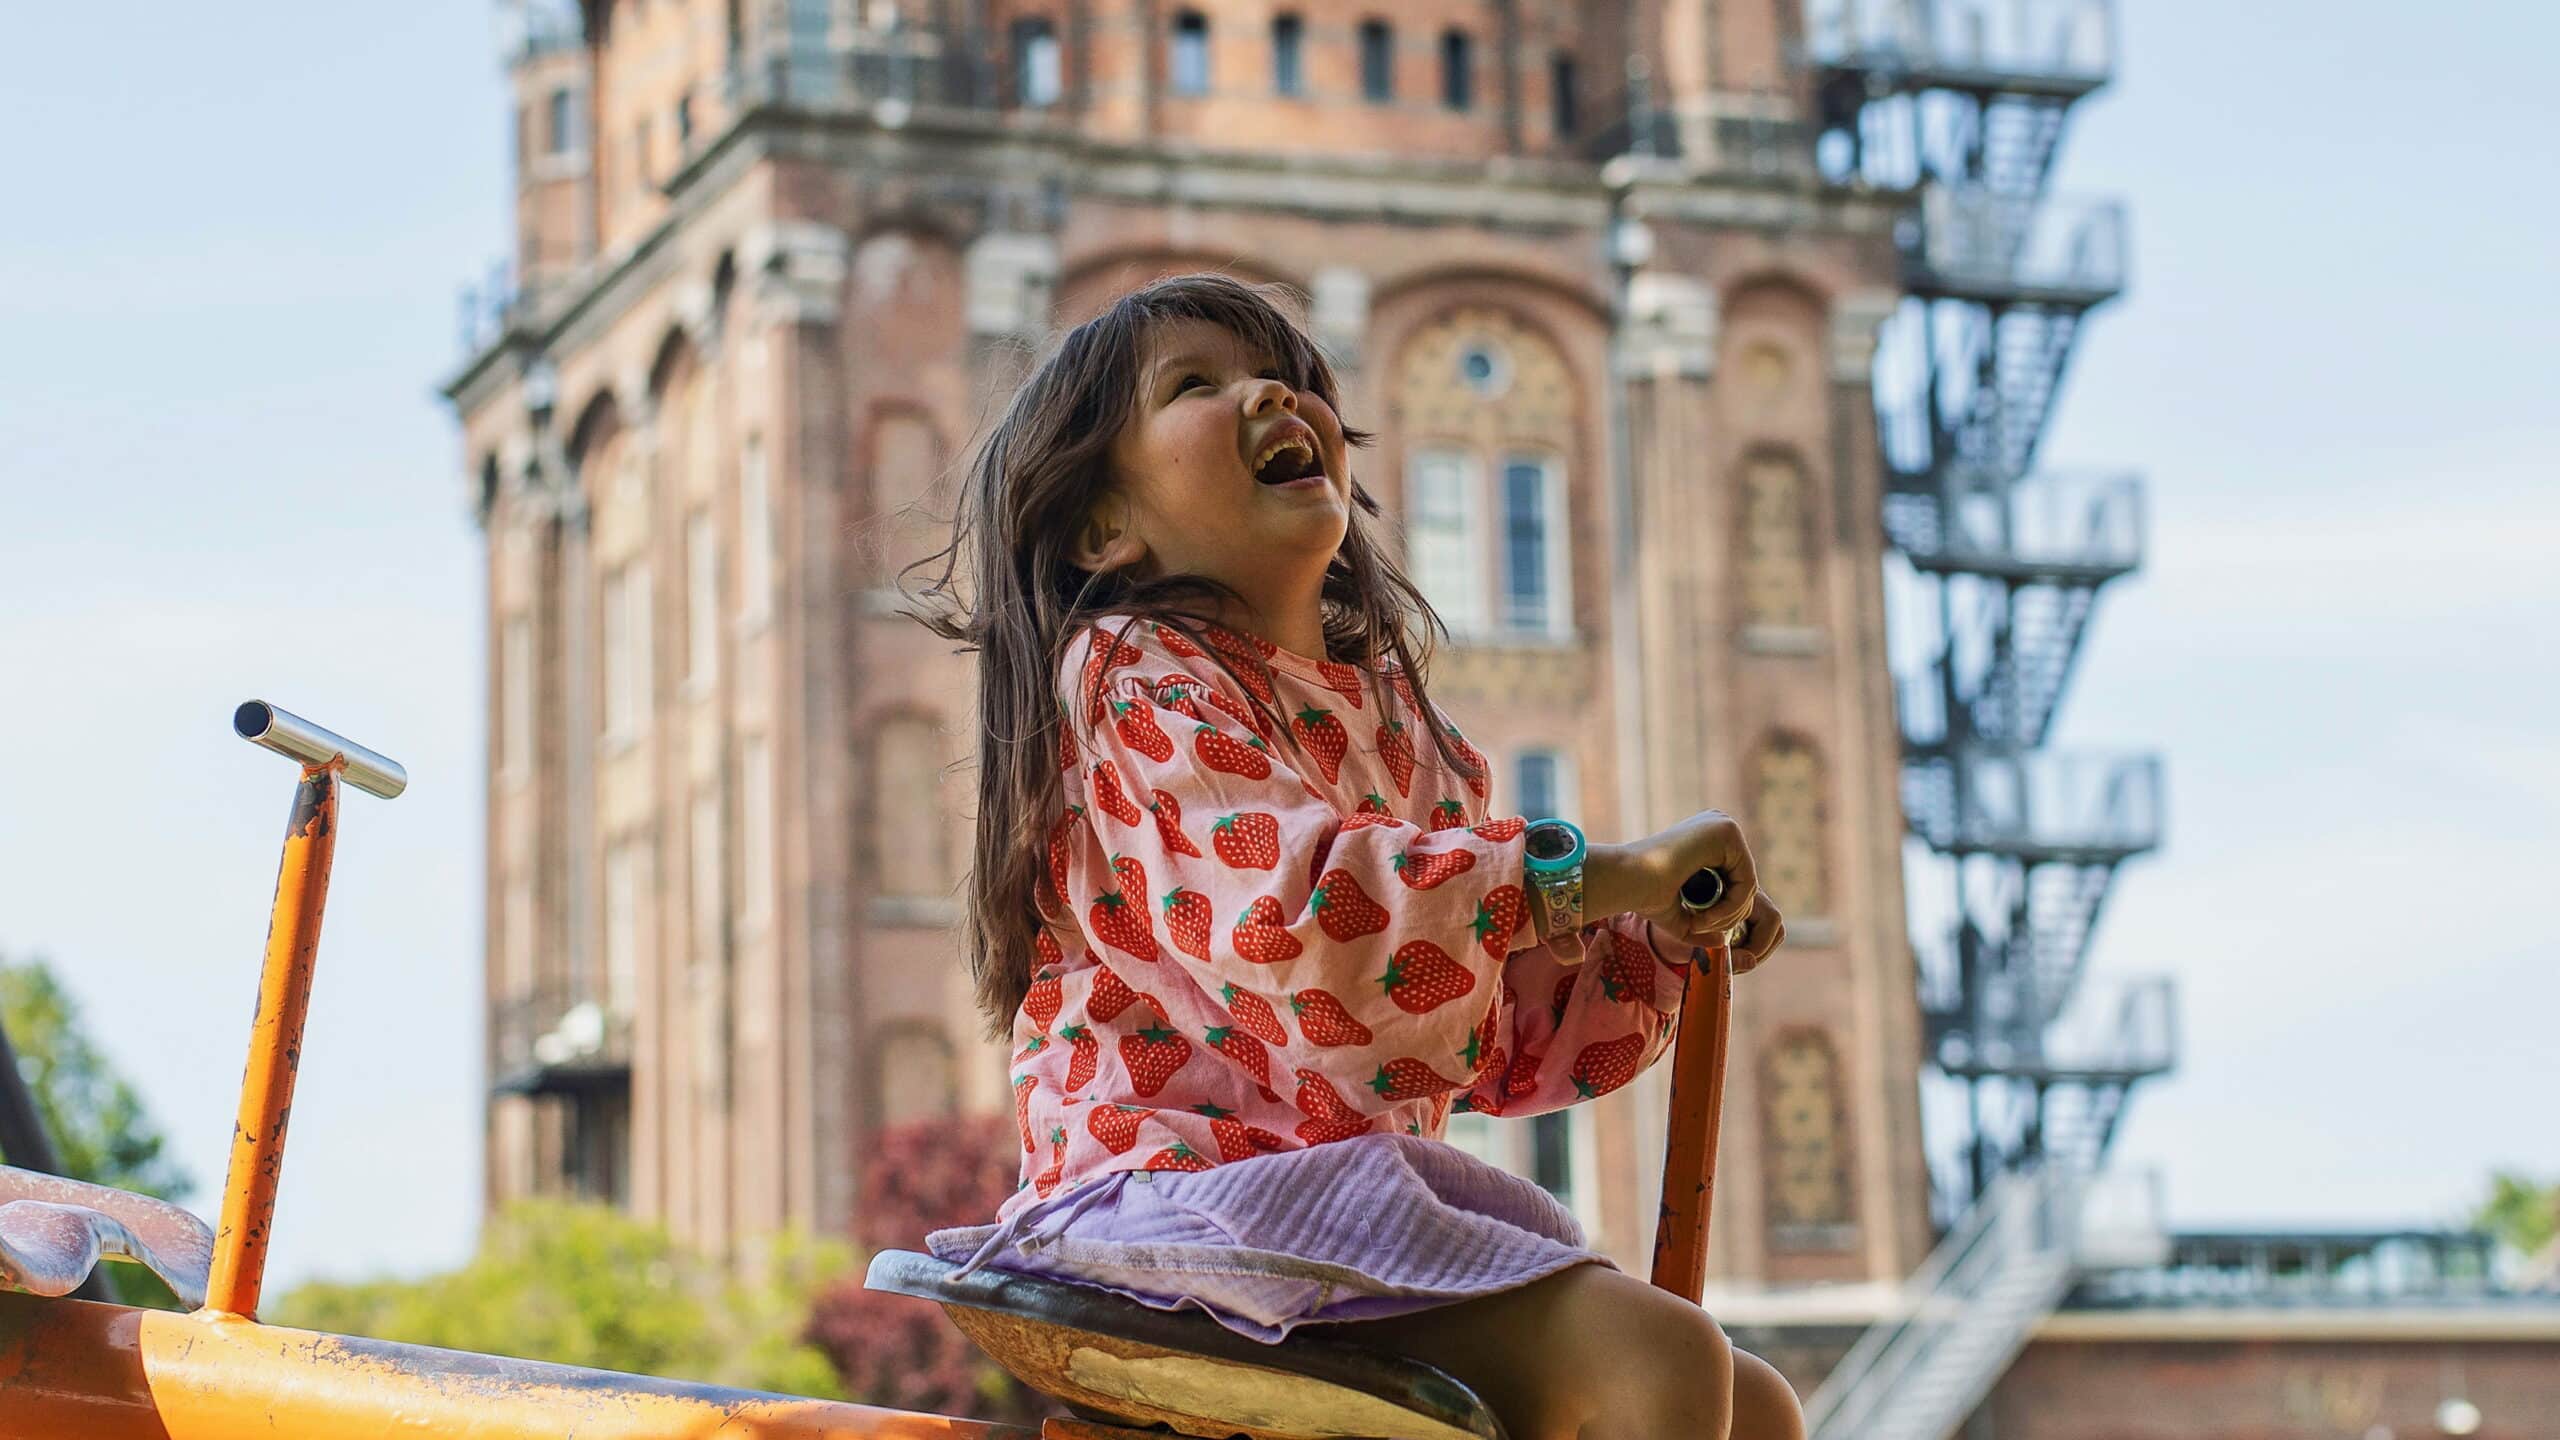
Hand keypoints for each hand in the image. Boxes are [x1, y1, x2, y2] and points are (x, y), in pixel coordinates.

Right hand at [1586, 810, 1785, 974]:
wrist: (1626, 879)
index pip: (1735, 881)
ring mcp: (1724, 826)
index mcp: (1708, 839)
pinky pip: (1748, 881)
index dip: (1722, 912)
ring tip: (1698, 924)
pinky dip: (1731, 907)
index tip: (1698, 927)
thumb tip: (1723, 942)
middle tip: (1700, 928)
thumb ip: (1702, 926)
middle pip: (1745, 882)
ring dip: (1727, 915)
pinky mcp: (1727, 832)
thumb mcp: (1679, 913)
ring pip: (1748, 885)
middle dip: (1728, 916)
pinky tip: (1705, 916)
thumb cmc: (1643, 895)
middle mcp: (1718, 827)